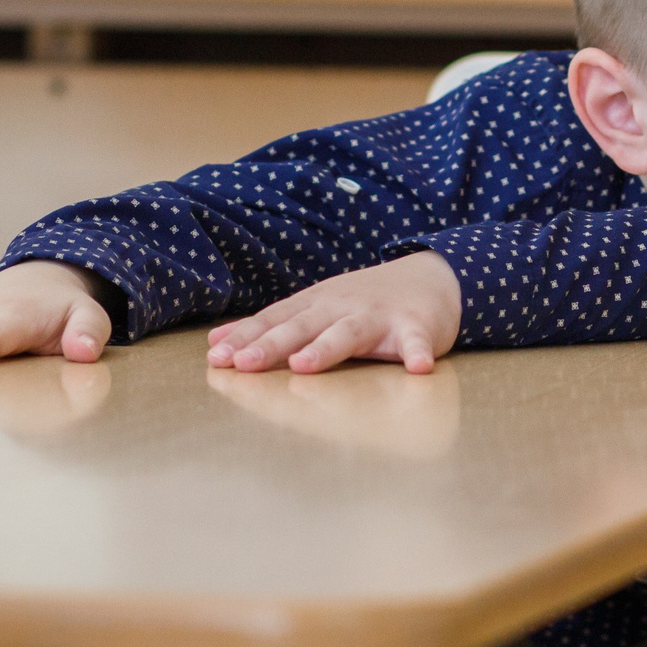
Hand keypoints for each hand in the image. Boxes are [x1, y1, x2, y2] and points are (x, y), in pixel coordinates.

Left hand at [206, 252, 460, 374]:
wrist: (430, 278)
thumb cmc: (364, 302)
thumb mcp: (315, 308)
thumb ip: (271, 326)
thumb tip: (216, 342)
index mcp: (314, 305)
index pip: (273, 321)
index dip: (245, 338)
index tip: (216, 358)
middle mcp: (340, 307)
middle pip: (302, 326)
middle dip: (271, 344)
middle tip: (244, 364)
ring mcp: (378, 316)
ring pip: (349, 333)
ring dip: (326, 348)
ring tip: (304, 366)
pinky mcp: (416, 326)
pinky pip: (416, 342)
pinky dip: (417, 353)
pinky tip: (419, 368)